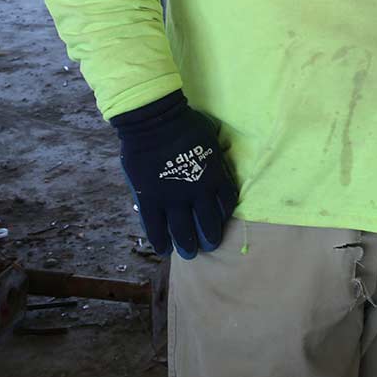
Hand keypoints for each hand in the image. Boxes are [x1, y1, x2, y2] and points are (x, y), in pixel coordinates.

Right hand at [110, 92, 238, 259]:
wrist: (156, 123)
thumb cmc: (187, 125)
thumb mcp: (213, 142)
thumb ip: (215, 160)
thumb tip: (218, 167)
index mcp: (216, 177)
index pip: (226, 204)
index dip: (224, 217)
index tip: (221, 223)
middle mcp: (197, 193)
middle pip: (207, 223)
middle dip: (209, 239)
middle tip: (208, 247)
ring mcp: (173, 198)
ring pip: (183, 230)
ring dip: (187, 245)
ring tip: (189, 254)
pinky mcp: (150, 200)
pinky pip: (155, 227)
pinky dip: (160, 240)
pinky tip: (163, 250)